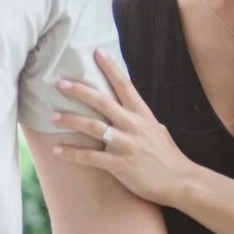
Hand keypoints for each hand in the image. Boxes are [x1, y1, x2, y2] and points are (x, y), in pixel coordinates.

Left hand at [51, 50, 190, 206]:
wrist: (180, 180)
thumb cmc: (168, 156)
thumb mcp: (157, 130)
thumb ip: (140, 120)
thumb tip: (129, 111)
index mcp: (142, 115)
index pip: (125, 85)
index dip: (110, 68)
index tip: (96, 52)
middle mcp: (132, 125)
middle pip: (102, 102)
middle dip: (80, 91)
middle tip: (61, 83)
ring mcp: (125, 144)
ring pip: (93, 127)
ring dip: (71, 120)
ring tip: (53, 116)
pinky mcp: (119, 164)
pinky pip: (90, 157)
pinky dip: (72, 153)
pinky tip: (57, 150)